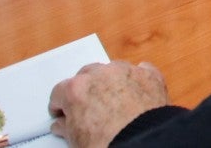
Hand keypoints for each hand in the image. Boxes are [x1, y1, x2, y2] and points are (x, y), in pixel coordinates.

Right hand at [49, 60, 168, 147]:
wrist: (140, 142)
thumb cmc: (106, 142)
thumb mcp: (76, 139)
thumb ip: (66, 126)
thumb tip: (62, 124)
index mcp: (77, 88)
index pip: (60, 91)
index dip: (61, 104)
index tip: (63, 111)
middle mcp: (101, 74)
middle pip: (87, 75)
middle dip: (86, 88)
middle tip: (88, 104)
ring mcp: (127, 71)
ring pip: (113, 69)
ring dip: (111, 81)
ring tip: (114, 99)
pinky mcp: (150, 74)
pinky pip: (141, 71)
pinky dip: (137, 80)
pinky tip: (137, 92)